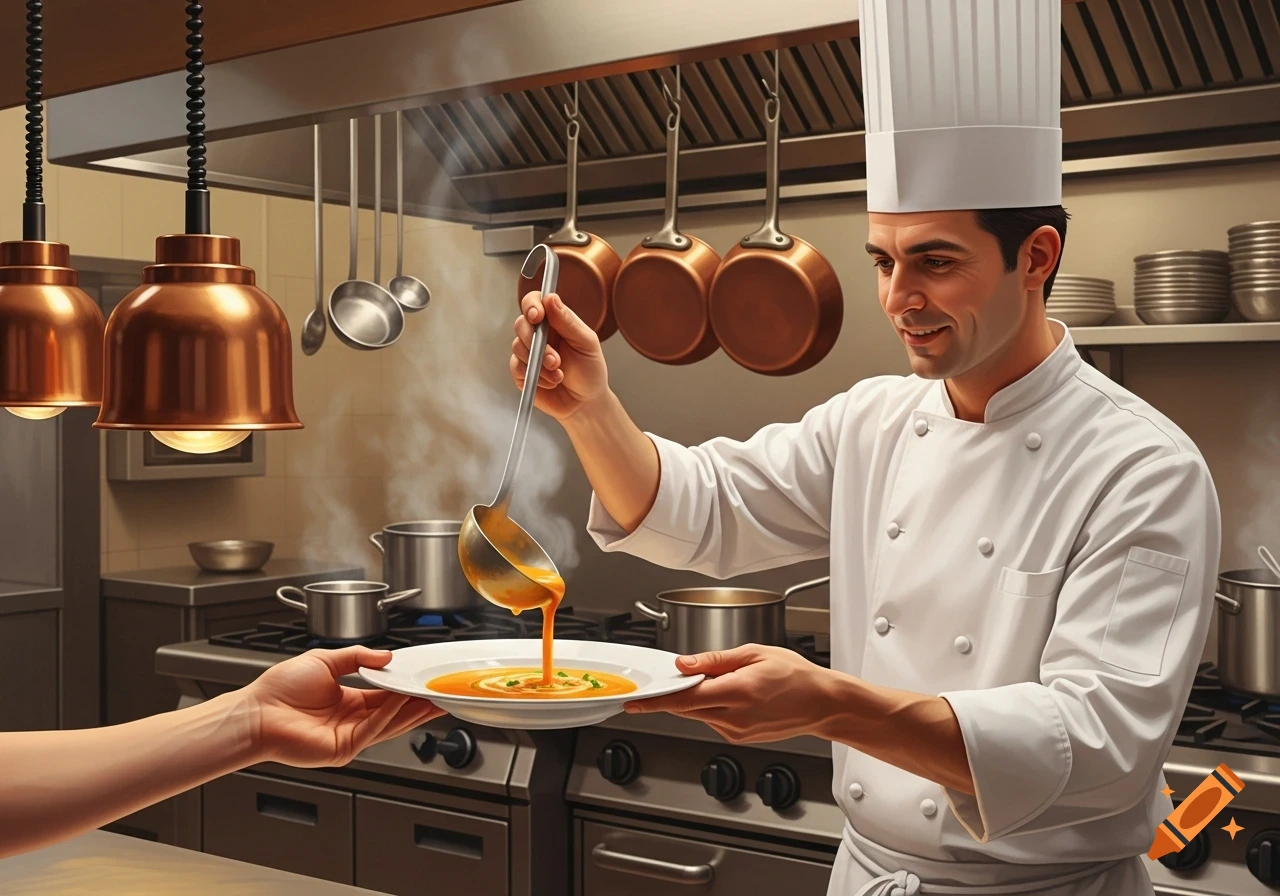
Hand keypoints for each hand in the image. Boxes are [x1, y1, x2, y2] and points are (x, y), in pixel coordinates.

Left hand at [243, 646, 444, 767]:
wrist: (256, 712)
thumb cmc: (279, 690)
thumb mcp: (324, 660)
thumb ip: (357, 657)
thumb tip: (386, 656)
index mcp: (346, 701)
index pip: (385, 696)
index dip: (404, 689)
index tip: (423, 680)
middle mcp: (350, 720)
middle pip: (393, 713)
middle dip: (417, 703)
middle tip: (440, 693)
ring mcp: (348, 737)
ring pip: (389, 723)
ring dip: (411, 710)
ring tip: (431, 697)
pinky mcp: (343, 748)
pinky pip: (372, 728)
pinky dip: (388, 714)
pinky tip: (399, 699)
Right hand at [511, 291, 609, 419]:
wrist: (585, 403)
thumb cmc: (589, 371)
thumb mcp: (586, 343)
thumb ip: (568, 321)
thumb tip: (551, 298)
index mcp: (554, 321)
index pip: (534, 302)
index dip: (531, 305)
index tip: (537, 316)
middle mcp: (538, 334)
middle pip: (521, 324)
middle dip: (535, 342)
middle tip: (555, 359)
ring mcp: (528, 353)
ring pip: (517, 347)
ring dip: (539, 363)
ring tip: (558, 374)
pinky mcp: (521, 372)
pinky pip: (517, 368)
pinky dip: (535, 376)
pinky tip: (551, 382)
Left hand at [623, 645, 835, 743]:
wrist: (821, 703)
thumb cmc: (796, 675)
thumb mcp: (754, 653)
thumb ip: (714, 659)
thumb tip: (685, 663)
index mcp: (737, 692)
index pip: (684, 698)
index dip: (656, 700)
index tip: (635, 701)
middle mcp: (735, 717)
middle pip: (687, 707)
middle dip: (675, 693)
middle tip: (674, 678)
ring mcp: (736, 732)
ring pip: (699, 714)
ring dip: (698, 698)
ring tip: (726, 680)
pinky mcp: (739, 738)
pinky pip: (713, 720)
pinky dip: (712, 706)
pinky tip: (732, 694)